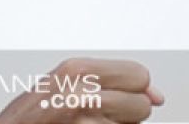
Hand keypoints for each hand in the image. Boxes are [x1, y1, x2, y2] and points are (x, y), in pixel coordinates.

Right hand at [0, 58, 163, 123]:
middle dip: (127, 114)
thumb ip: (109, 81)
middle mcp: (84, 94)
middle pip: (142, 104)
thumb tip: (157, 95)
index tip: (118, 96)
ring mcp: (88, 121)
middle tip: (97, 114)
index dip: (132, 89)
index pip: (138, 74)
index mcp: (76, 70)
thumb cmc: (31, 115)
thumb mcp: (65, 84)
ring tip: (87, 123)